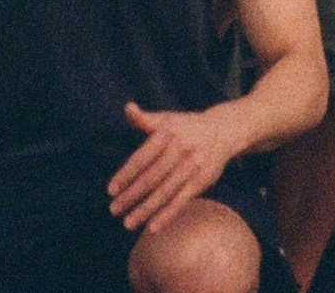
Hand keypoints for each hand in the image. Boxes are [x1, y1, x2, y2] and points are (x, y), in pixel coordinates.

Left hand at [109, 102, 239, 231]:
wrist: (223, 130)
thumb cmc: (187, 127)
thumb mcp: (167, 119)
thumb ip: (145, 119)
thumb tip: (128, 108)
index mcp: (167, 133)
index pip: (142, 158)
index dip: (125, 174)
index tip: (111, 190)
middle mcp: (180, 149)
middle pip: (151, 177)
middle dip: (131, 195)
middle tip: (113, 210)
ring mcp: (192, 166)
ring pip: (165, 192)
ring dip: (146, 210)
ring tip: (128, 223)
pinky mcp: (202, 180)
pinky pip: (182, 200)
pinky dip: (167, 215)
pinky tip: (152, 227)